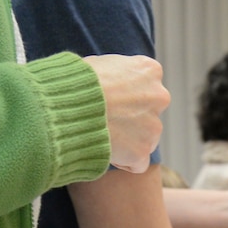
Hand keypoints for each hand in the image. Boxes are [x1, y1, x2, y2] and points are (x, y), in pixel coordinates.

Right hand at [85, 54, 168, 173]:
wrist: (69, 106)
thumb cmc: (76, 81)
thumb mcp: (100, 63)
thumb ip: (115, 73)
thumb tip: (110, 79)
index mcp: (149, 71)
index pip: (145, 85)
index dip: (124, 95)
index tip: (108, 99)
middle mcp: (159, 97)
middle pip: (148, 112)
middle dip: (130, 118)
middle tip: (105, 119)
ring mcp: (153, 126)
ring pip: (145, 138)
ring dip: (127, 140)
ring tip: (101, 134)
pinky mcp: (142, 151)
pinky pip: (138, 163)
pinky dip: (125, 162)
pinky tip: (106, 151)